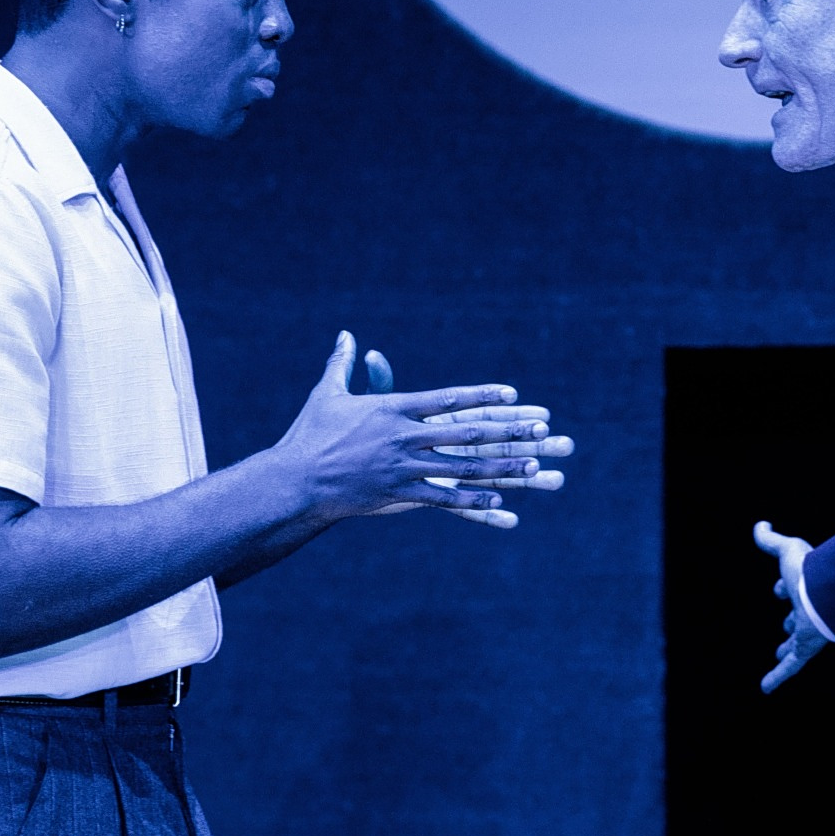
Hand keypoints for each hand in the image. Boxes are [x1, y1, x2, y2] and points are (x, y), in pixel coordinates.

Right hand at [274, 332, 549, 522]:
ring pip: (463, 465)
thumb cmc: (309, 435)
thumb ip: (343, 363)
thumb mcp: (327, 394)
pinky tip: (498, 501)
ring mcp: (404, 466)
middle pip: (466, 430)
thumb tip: (345, 334)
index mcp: (393, 408)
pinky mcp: (399, 493)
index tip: (511, 393)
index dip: (482, 395)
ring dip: (500, 466)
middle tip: (539, 429)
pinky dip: (472, 498)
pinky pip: (444, 496)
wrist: (295, 480)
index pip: (448, 398)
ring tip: (532, 467)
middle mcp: (404, 435)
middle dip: (506, 429)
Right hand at [754, 521, 828, 691]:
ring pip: (796, 642)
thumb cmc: (811, 571)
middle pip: (798, 618)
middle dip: (791, 623)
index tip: (778, 590)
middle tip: (786, 628)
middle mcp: (809, 610)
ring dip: (788, 649)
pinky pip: (791, 666)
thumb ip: (772, 540)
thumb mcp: (787, 552)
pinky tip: (765, 689)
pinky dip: (777, 677)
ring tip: (780, 655)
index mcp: (805, 587)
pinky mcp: (806, 648)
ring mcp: (809, 630)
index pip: (792, 589)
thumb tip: (760, 524)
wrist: (831, 594)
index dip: (783, 588)